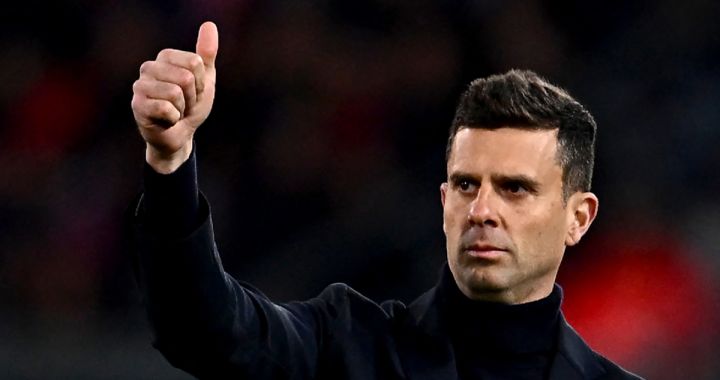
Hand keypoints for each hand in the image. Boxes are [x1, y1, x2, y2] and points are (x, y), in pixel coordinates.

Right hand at [131, 21, 218, 172]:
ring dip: (183, 109)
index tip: (194, 92)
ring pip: (175, 92)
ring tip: (175, 112)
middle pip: (186, 77)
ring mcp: (140, 86)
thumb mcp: (205, 79)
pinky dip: (173, 119)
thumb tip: (209, 25)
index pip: (195, 62)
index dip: (201, 83)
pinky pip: (165, 108)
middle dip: (192, 97)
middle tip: (184, 104)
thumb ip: (207, 54)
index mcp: (165, 57)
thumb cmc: (191, 106)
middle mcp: (148, 67)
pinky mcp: (137, 106)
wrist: (181, 135)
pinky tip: (166, 120)